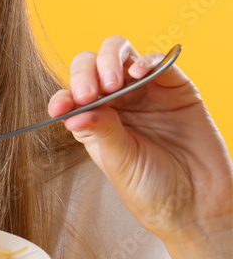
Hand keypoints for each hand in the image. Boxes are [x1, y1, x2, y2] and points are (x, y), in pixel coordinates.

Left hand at [48, 36, 232, 249]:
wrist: (198, 204)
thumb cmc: (153, 189)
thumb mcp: (119, 162)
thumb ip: (100, 131)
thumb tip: (72, 112)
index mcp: (95, 119)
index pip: (71, 96)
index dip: (63, 97)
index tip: (60, 108)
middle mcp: (116, 102)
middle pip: (91, 67)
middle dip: (84, 73)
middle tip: (89, 94)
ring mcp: (145, 91)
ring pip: (119, 54)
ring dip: (109, 60)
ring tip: (112, 83)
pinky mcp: (175, 87)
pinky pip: (157, 63)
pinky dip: (145, 61)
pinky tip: (139, 72)